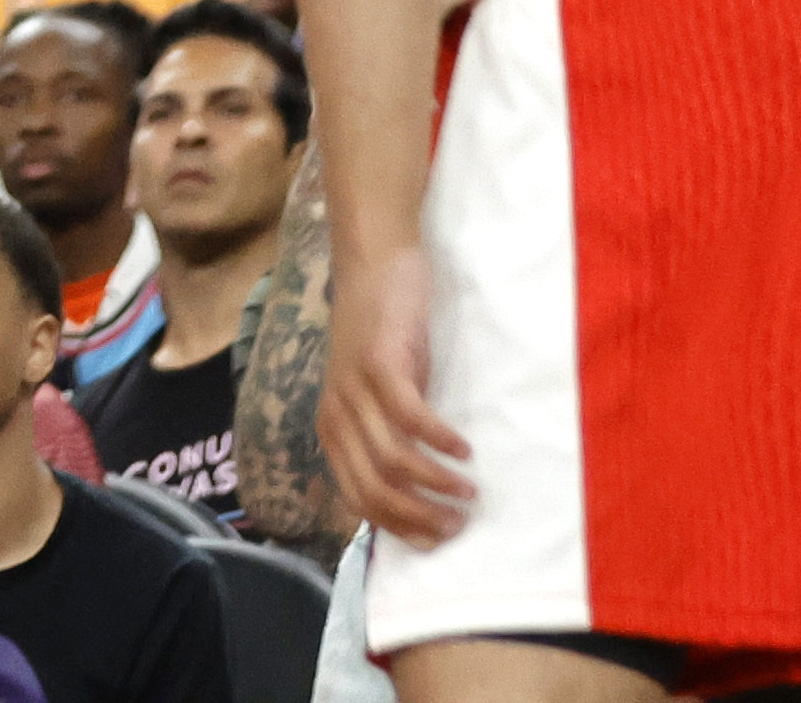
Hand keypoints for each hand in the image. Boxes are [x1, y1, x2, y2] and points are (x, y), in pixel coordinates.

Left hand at [316, 238, 477, 545]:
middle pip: (375, 488)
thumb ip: (385, 432)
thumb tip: (418, 490)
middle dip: (419, 517)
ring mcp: (355, 389)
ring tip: (468, 492)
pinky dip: (439, 440)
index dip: (398, 526)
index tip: (436, 540)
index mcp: (332, 428)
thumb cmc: (383, 330)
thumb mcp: (373, 392)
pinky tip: (463, 449)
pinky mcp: (381, 363)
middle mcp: (336, 414)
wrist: (373, 260)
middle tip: (458, 524)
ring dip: (435, 485)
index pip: (359, 498)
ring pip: (392, 460)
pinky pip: (410, 417)